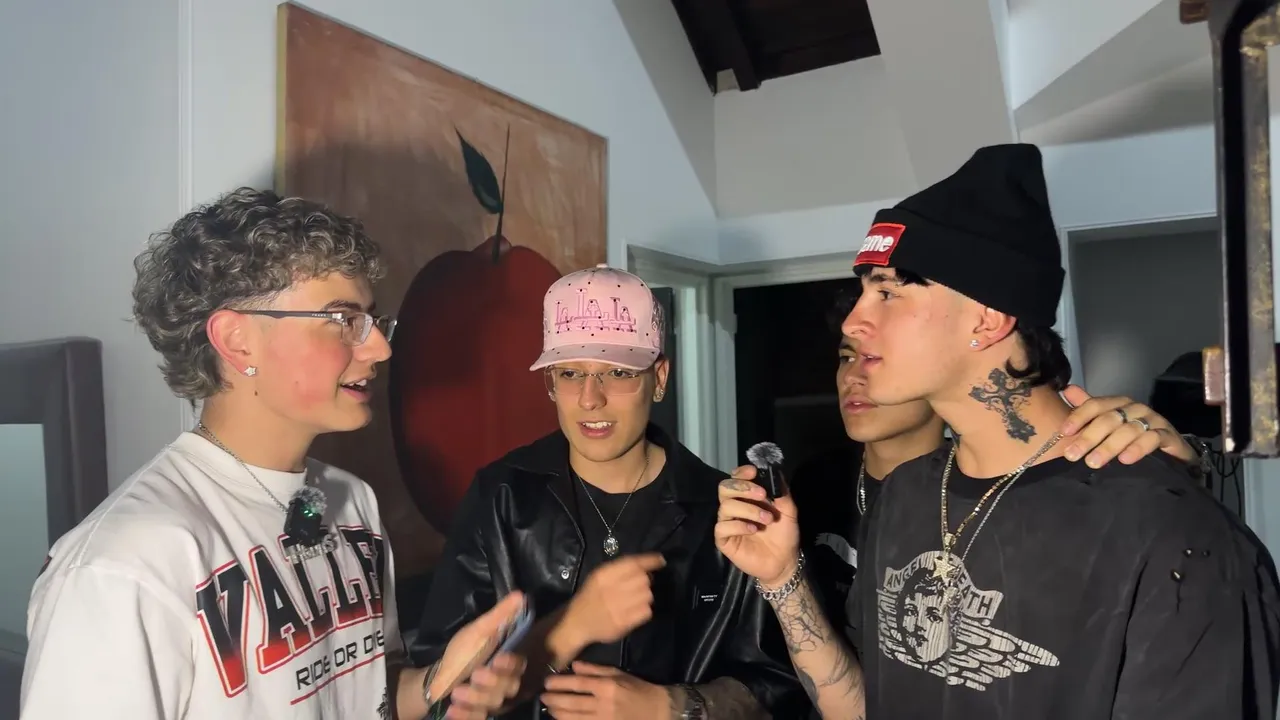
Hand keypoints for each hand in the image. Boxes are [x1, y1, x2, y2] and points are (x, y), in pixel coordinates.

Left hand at [431, 591, 528, 717]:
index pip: (518, 665)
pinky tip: (454, 710)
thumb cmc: (460, 653)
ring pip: (492, 704)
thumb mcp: (478, 631)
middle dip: (492, 682)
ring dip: (476, 698)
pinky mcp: (476, 714)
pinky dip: (466, 715)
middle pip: (508, 688)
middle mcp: (503, 684)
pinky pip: (477, 718)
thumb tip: (520, 594)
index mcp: (506, 663)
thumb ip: (500, 616)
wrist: (438, 678)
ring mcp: (490, 701)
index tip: (499, 658)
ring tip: (457, 692)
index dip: (511, 664)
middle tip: (476, 674)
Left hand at [541, 661, 669, 718]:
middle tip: (542, 697)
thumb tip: (574, 666)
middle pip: (572, 703)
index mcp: (607, 686)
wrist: (657, 711)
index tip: (547, 683)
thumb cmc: (637, 689)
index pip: (578, 684)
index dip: (560, 683)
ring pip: (574, 718)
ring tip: (549, 709)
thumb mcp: (618, 674)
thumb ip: (595, 669)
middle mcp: (603, 704)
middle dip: (554, 700)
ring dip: (558, 714)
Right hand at [562, 553, 665, 648]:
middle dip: (645, 582)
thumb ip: (619, 569)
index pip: (633, 563)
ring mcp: (617, 607)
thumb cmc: (590, 596)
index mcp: (604, 575)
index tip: (661, 561)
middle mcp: (611, 589)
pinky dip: (644, 610)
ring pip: (647, 595)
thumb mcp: (598, 577)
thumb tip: (646, 566)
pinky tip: (635, 610)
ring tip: (635, 599)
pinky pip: (646, 612)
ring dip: (645, 596)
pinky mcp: (623, 623)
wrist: (577, 622)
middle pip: (643, 579)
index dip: (650, 561)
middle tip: (638, 586)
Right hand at [714, 465, 799, 588]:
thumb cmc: (784, 534)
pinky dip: (738, 525)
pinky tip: (753, 530)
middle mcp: (734, 507)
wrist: (785, 561)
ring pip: (725, 506)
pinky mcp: (724, 540)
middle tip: (762, 495)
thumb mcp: (788, 510)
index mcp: (747, 497)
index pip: (735, 478)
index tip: (753, 472)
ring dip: (748, 509)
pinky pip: (722, 527)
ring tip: (767, 519)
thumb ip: (782, 492)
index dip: (741, 473)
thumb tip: (775, 473)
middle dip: (743, 488)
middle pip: (724, 488)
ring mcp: (727, 523)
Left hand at [1059, 385, 1195, 466]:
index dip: (1078, 417)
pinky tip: (1125, 459)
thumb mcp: (1109, 424)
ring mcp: (1153, 420)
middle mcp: (1134, 408)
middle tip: (1072, 454)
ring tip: (1093, 462)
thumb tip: (1067, 390)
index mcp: (1118, 403)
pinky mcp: (1168, 435)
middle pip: (1109, 419)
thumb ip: (1088, 409)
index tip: (1064, 432)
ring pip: (1128, 430)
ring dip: (1109, 447)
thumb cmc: (1134, 437)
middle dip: (1088, 437)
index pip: (1095, 405)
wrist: (1171, 451)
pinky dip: (1137, 448)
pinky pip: (1152, 439)